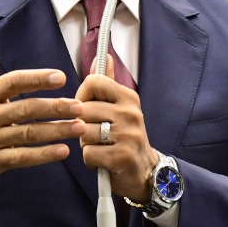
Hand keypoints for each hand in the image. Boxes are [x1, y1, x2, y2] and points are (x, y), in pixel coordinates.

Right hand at [0, 35, 84, 184]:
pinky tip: (63, 150)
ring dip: (56, 131)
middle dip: (55, 107)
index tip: (61, 77)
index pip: (12, 82)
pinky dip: (44, 155)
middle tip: (79, 106)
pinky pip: (22, 157)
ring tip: (79, 127)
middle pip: (25, 109)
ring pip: (28, 134)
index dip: (36, 79)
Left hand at [75, 71, 156, 201]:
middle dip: (82, 125)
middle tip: (95, 134)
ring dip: (86, 144)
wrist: (145, 171)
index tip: (87, 108)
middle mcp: (130, 113)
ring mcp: (128, 135)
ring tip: (100, 146)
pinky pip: (88, 153)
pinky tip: (102, 160)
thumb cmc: (126, 137)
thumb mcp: (121, 107)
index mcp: (128, 97)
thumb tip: (103, 55)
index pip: (93, 82)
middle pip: (83, 109)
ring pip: (83, 132)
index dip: (82, 96)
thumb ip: (108, 82)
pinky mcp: (121, 157)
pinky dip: (90, 160)